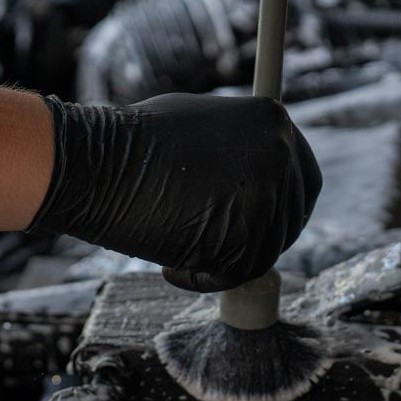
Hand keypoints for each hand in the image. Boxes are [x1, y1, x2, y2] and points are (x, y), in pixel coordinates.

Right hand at [27, 93, 321, 291]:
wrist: (96, 163)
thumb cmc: (130, 144)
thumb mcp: (200, 127)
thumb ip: (239, 150)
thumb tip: (253, 184)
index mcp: (273, 122)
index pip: (304, 177)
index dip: (285, 206)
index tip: (263, 224)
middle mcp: (280, 156)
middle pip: (291, 219)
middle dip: (256, 239)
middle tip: (217, 246)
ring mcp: (267, 199)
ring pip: (263, 252)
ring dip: (222, 259)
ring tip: (174, 246)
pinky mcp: (246, 241)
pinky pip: (235, 276)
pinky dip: (202, 278)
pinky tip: (169, 264)